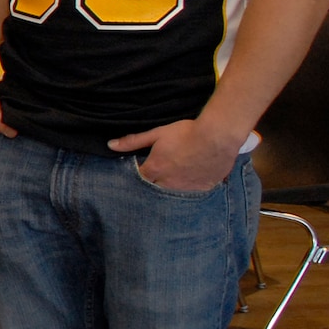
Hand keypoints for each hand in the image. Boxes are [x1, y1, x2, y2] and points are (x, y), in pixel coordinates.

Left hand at [110, 117, 237, 191]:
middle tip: (158, 177)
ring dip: (170, 190)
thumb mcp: (157, 134)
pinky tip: (191, 182)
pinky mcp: (203, 189)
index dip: (137, 177)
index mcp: (154, 170)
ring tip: (174, 180)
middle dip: (152, 186)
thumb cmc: (186, 133)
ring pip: (172, 195)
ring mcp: (186, 189)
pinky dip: (189, 190)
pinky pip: (192, 195)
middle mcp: (168, 184)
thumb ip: (133, 142)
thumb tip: (111, 145)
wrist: (217, 136)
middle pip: (154, 191)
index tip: (139, 173)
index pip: (138, 181)